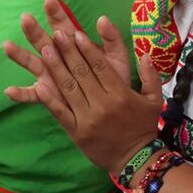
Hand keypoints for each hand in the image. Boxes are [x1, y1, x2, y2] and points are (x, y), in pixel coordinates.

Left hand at [3, 0, 161, 173]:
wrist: (135, 159)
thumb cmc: (143, 126)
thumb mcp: (154, 100)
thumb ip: (150, 75)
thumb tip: (145, 54)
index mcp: (120, 94)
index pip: (101, 67)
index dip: (87, 49)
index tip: (76, 34)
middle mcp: (103, 104)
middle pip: (82, 73)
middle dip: (68, 52)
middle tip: (56, 34)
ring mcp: (87, 119)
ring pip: (68, 89)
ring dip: (55, 68)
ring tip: (44, 49)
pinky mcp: (76, 132)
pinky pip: (60, 112)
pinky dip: (49, 98)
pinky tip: (38, 84)